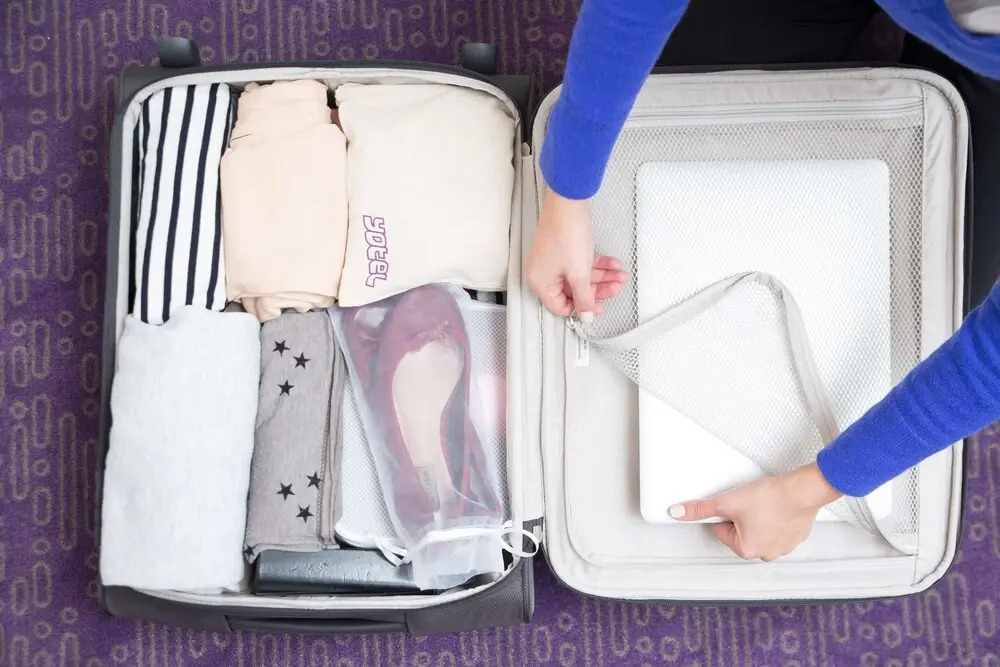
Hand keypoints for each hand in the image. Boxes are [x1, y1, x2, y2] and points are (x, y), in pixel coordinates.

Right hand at [526, 190, 627, 318]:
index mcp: (540, 283)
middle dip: (598, 289)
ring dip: (602, 276)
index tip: (600, 307)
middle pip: (573, 291)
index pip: (561, 306)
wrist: (568, 203)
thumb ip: (584, 298)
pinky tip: (614, 264)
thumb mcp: (579, 274)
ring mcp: (553, 260)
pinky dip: (596, 264)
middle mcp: (543, 273)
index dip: (582, 308)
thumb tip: (586, 318)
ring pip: (580, 276)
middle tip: (616, 287)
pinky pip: (580, 263)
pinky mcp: (562, 249)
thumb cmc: (567, 236)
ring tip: (620, 275)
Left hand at [668, 463, 842, 560]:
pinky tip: (777, 506)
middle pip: (740, 532)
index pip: (721, 530)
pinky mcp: (796, 536)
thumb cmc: (770, 498)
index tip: (734, 504)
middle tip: (750, 502)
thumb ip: (701, 509)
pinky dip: (776, 517)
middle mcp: (766, 554)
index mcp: (747, 549)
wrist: (803, 490)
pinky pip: (778, 527)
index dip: (725, 514)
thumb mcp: (727, 501)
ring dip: (759, 517)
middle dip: (742, 517)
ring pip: (760, 529)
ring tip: (764, 503)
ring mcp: (784, 546)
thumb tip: (678, 513)